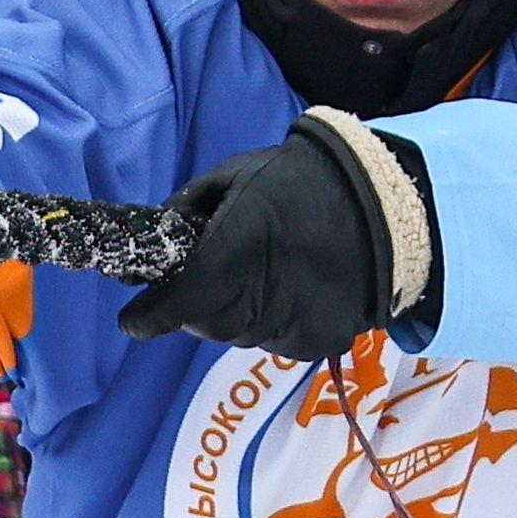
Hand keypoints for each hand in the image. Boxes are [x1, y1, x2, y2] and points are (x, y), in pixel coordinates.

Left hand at [122, 118, 427, 359]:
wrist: (384, 205)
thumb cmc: (301, 180)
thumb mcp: (236, 175)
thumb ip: (189, 207)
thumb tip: (161, 233)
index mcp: (236, 251)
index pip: (180, 302)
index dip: (151, 316)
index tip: (133, 321)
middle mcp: (262, 297)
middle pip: (206, 324)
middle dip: (195, 307)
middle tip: (206, 281)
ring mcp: (293, 325)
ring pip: (240, 336)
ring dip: (235, 315)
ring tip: (259, 278)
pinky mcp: (320, 342)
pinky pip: (276, 342)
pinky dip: (271, 323)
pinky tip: (290, 292)